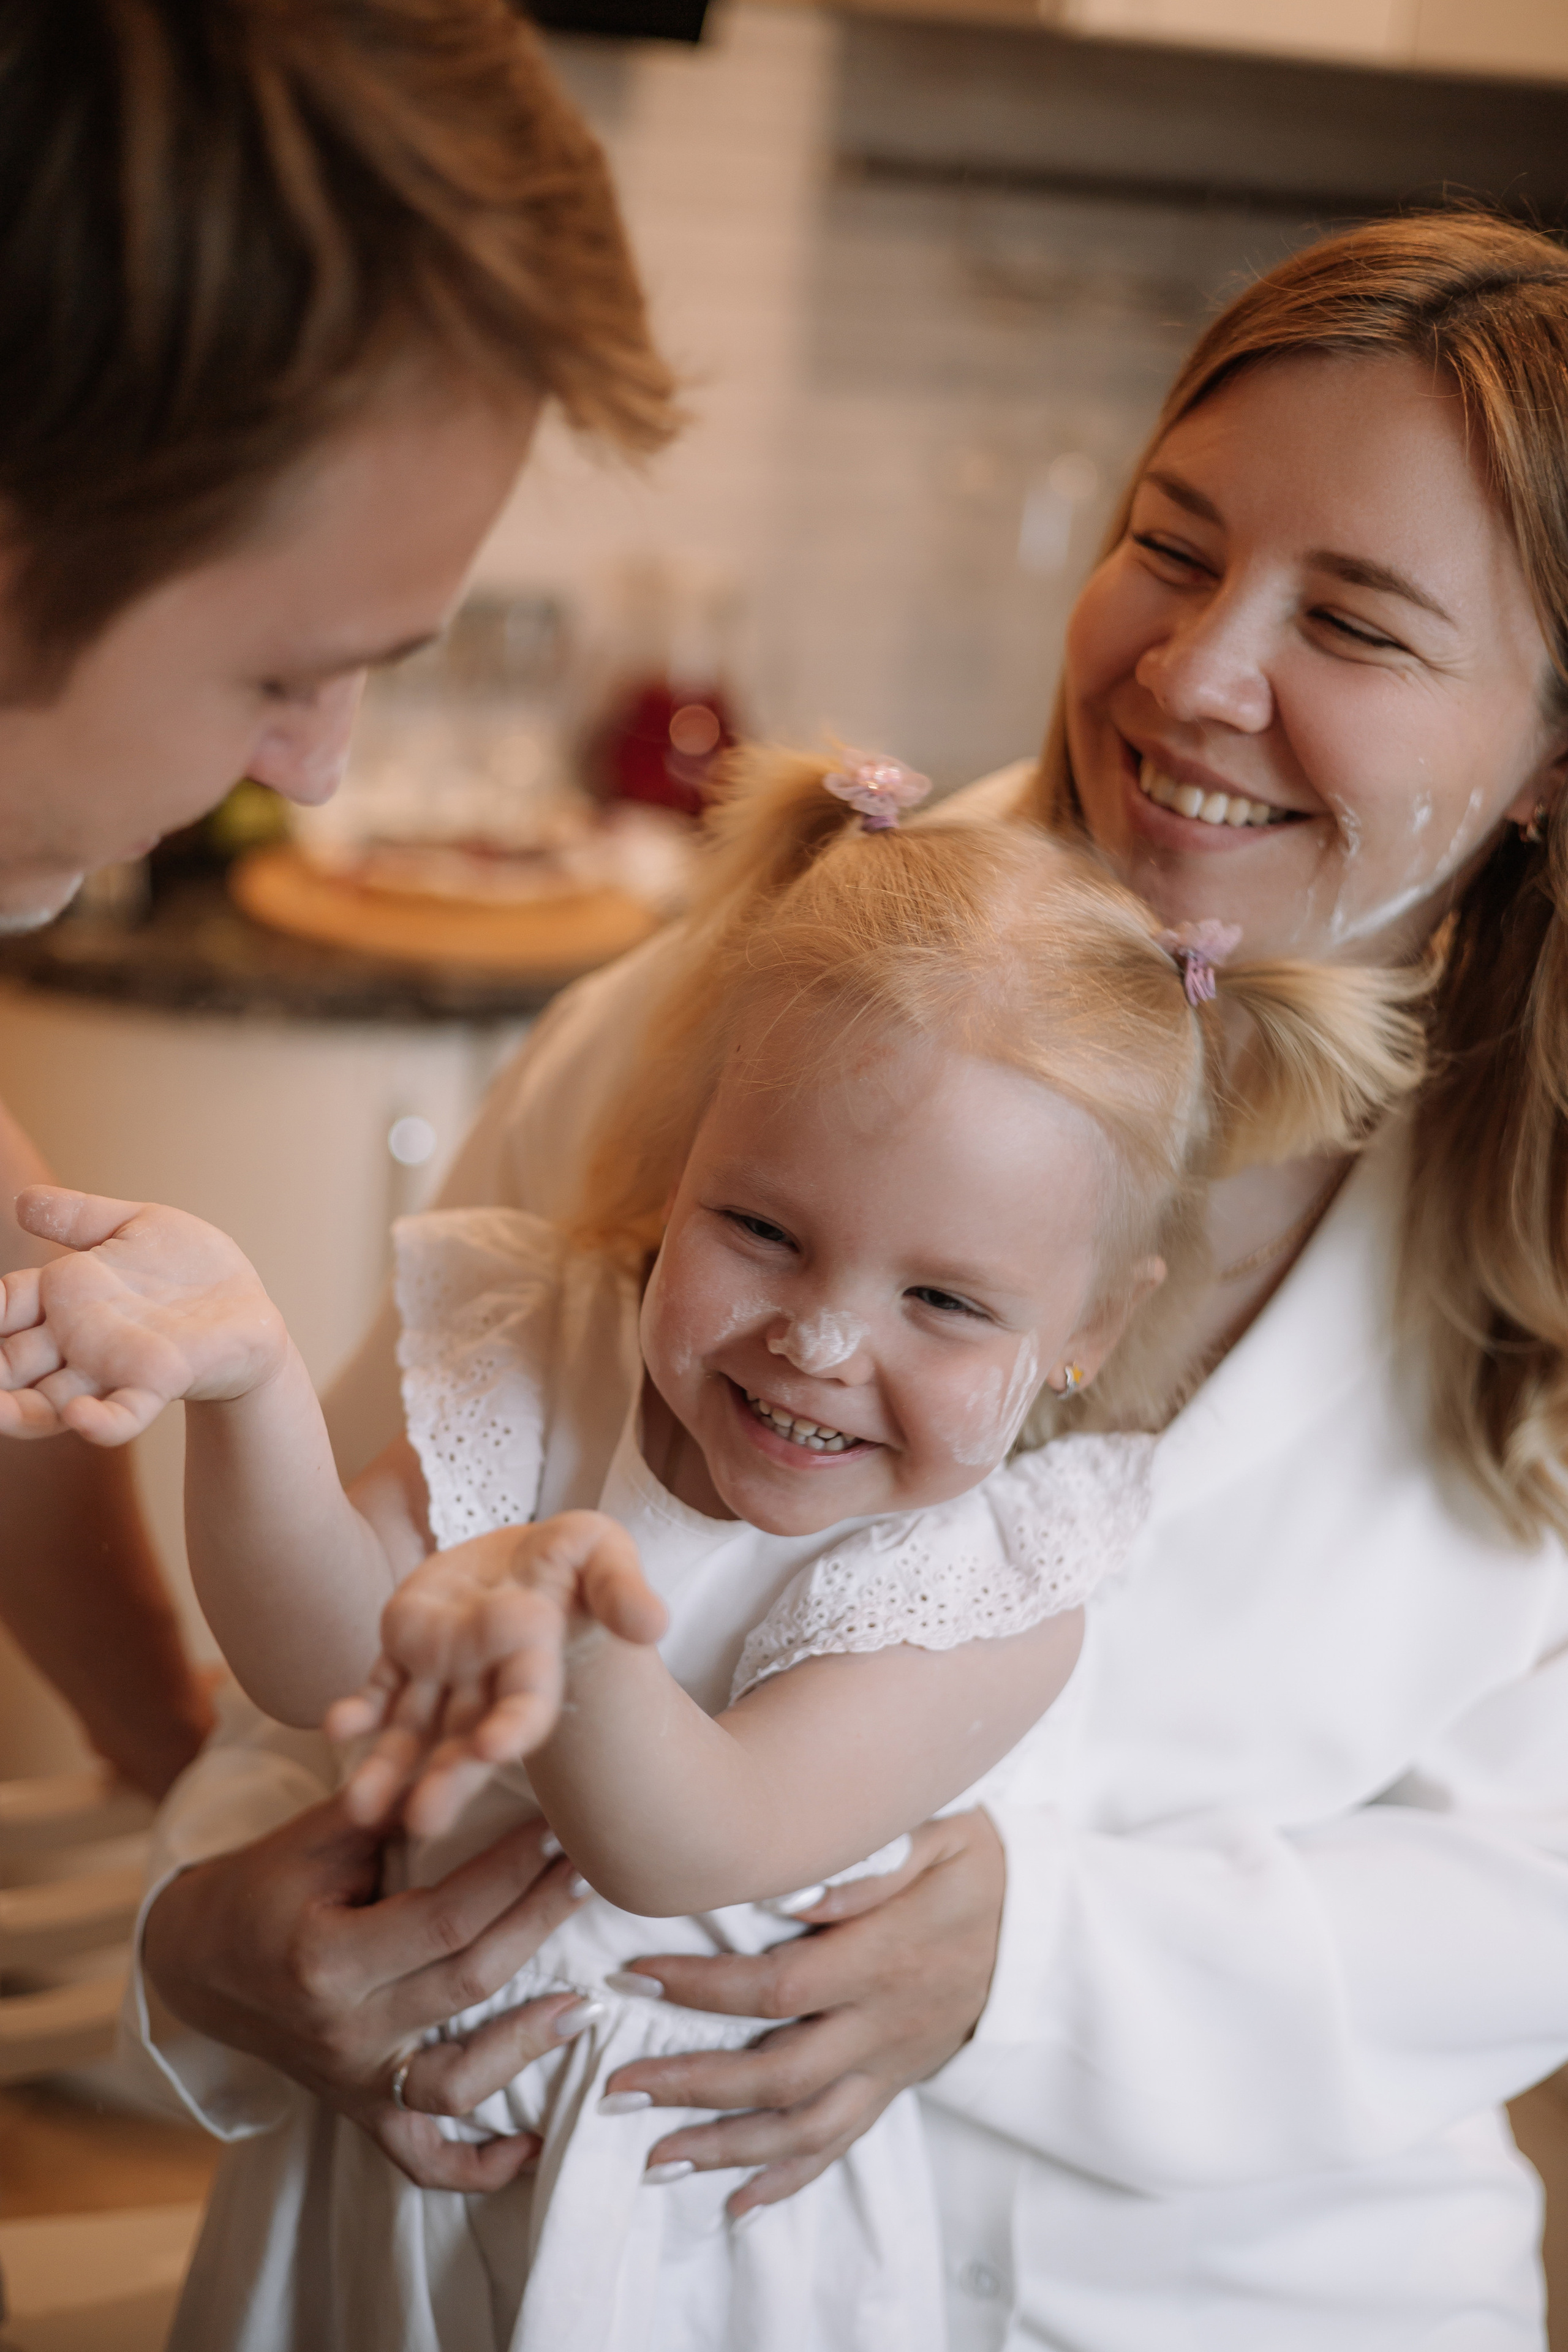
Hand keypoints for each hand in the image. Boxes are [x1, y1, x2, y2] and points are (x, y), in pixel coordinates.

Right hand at [0, 1187, 286, 1441]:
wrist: (245, 1308)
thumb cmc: (184, 1268)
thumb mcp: (133, 1228)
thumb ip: (79, 1218)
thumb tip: (22, 1200)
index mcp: (65, 1299)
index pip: (8, 1306)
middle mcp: (79, 1341)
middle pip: (15, 1363)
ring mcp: (115, 1367)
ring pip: (52, 1400)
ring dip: (17, 1411)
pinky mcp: (159, 1384)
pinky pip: (123, 1412)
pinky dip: (100, 1421)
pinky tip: (78, 1418)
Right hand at [142, 1794, 598, 2189]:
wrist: (195, 1959)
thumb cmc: (263, 1883)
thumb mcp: (316, 1835)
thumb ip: (393, 1808)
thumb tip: (481, 1767)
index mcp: (325, 1958)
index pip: (446, 1917)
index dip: (513, 1870)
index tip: (560, 1829)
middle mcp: (342, 2031)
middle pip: (467, 1985)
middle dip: (539, 1924)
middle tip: (591, 1876)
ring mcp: (350, 2081)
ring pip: (456, 2083)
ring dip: (526, 2047)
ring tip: (585, 2006)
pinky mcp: (356, 2109)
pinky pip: (418, 2158)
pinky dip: (476, 2167)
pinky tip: (532, 2148)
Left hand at [329, 1511, 667, 1837]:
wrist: (527, 1557)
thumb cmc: (575, 1559)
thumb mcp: (602, 1552)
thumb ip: (620, 1587)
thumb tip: (653, 1622)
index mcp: (536, 1662)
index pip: (526, 1704)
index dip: (513, 1725)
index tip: (494, 1747)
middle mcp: (487, 1682)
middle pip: (465, 1737)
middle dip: (447, 1778)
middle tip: (422, 1821)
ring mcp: (443, 1674)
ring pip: (412, 1730)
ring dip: (388, 1769)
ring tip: (361, 1809)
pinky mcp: (406, 1656)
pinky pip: (378, 1691)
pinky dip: (358, 1713)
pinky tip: (337, 1729)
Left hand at [593, 1809, 1005, 2218]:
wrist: (1045, 1926)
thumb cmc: (979, 1866)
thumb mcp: (942, 1835)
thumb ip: (873, 1861)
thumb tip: (797, 1889)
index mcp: (881, 1958)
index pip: (777, 1987)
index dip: (701, 1990)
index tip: (634, 1979)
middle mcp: (881, 2023)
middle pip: (778, 2074)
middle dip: (692, 2087)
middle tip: (617, 2090)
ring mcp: (889, 2062)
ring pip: (804, 2127)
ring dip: (727, 2149)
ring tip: (655, 2158)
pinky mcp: (895, 2082)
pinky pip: (842, 2143)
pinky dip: (789, 2179)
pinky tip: (739, 2202)